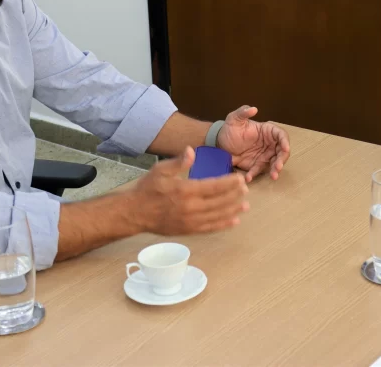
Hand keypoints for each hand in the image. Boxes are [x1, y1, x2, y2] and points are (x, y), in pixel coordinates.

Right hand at [132, 147, 249, 234]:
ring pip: (217, 216)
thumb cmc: (147, 189)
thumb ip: (178, 162)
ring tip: (245, 205)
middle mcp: (190, 207)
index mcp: (185, 190)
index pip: (214, 186)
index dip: (229, 183)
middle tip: (246, 189)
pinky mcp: (188, 231)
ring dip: (233, 210)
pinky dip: (223, 225)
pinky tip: (234, 221)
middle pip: (219, 201)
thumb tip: (191, 150)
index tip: (240, 179)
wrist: (134, 213)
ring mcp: (190, 221)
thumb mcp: (160, 170)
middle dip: (235, 195)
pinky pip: (209, 228)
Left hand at [215, 105, 290, 181]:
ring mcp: (264, 155)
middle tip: (278, 166)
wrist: (219, 142)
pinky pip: (258, 170)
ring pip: (274, 163)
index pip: (281, 135)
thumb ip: (243, 112)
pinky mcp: (256, 164)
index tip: (285, 148)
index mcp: (267, 131)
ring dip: (274, 170)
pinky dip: (255, 174)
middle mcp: (269, 144)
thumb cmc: (229, 128)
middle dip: (282, 159)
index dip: (285, 142)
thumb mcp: (234, 118)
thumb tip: (253, 109)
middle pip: (281, 152)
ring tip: (273, 176)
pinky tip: (249, 177)